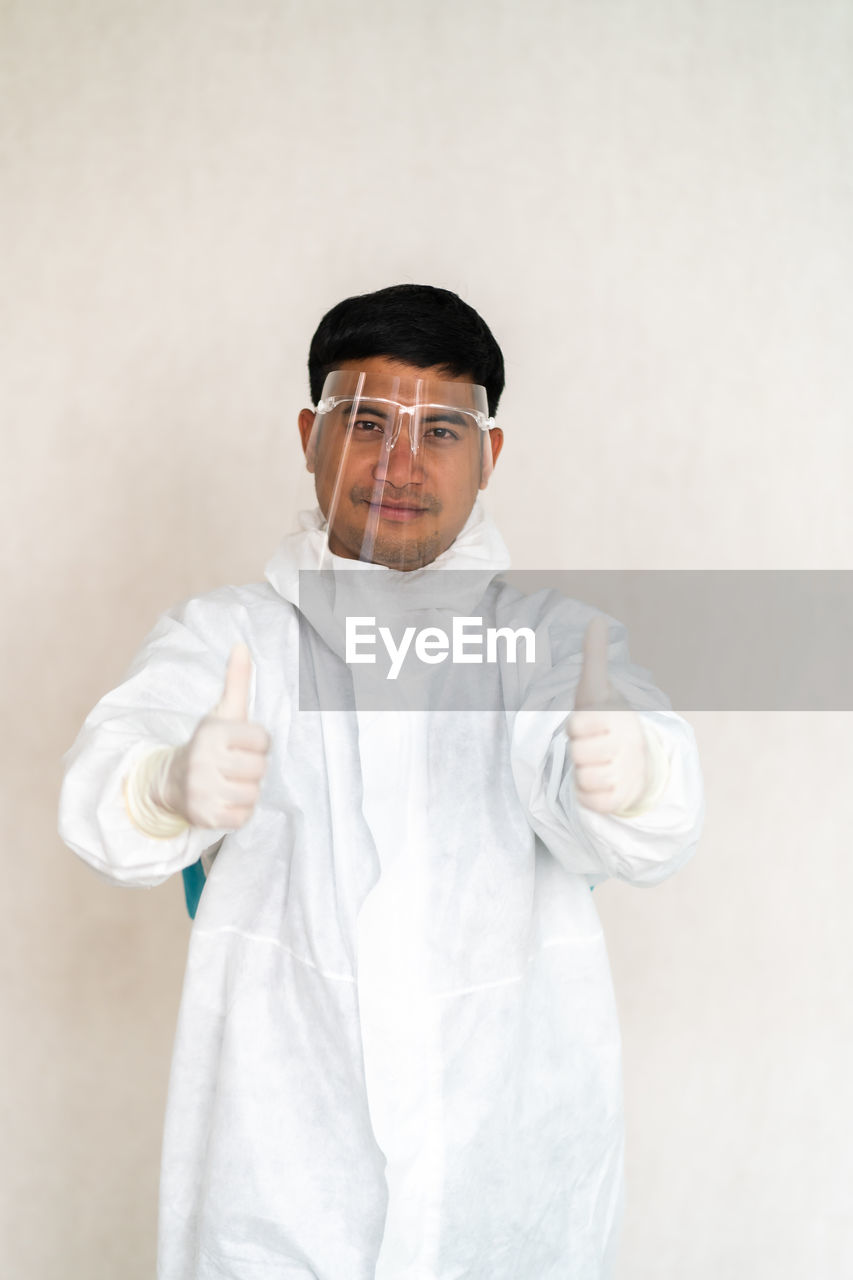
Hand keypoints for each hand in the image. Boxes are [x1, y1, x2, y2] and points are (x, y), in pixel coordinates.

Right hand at [159, 643, 270, 828]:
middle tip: (235, 766)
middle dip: (252, 769)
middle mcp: (205, 760)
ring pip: (253, 794)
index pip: (263, 740)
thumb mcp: (222, 712)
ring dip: (246, 791)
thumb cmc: (208, 745)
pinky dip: (238, 812)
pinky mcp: (204, 816)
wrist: (170, 782)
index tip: (242, 745)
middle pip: (260, 769)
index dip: (258, 744)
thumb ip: (236, 681)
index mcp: (214, 733)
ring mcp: (203, 790)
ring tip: (229, 783)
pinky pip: (243, 817)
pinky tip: (224, 800)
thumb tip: (242, 645)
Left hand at [567, 616, 650, 815]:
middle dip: (579, 752)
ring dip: (583, 773)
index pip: (577, 725)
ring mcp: (626, 771)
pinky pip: (589, 800)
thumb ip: (594, 656)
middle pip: (577, 752)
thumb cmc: (608, 720)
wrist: (637, 760)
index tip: (590, 725)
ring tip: (598, 764)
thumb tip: (596, 620)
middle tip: (595, 747)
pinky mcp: (621, 798)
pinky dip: (589, 795)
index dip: (576, 727)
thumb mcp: (598, 689)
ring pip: (582, 777)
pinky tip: (601, 783)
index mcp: (618, 716)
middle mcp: (626, 743)